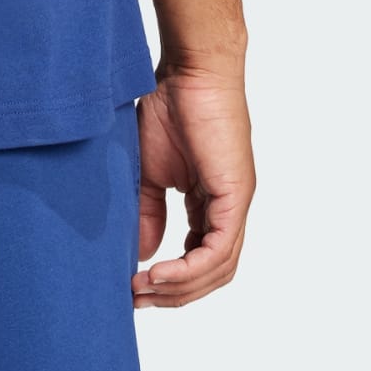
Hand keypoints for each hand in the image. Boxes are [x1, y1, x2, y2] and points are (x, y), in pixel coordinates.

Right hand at [132, 64, 254, 307]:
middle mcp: (229, 209)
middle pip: (211, 273)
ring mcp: (236, 203)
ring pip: (218, 268)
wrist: (188, 69)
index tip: (134, 288)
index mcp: (210, 202)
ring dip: (180, 286)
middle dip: (174, 294)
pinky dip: (191, 268)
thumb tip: (144, 254)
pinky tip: (163, 273)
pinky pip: (219, 248)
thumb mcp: (149, 169)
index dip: (170, 280)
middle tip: (137, 300)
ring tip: (145, 288)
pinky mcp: (236, 195)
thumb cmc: (168, 105)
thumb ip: (148, 210)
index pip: (198, 258)